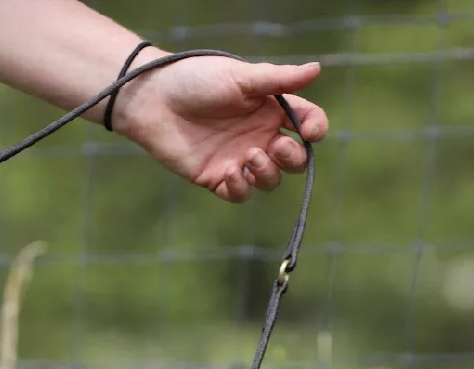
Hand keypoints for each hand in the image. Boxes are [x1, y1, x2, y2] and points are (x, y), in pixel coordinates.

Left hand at [114, 56, 327, 202]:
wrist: (155, 100)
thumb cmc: (196, 80)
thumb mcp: (242, 77)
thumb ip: (280, 80)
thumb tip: (318, 69)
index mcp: (270, 109)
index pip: (307, 124)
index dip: (315, 131)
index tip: (309, 132)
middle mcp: (259, 136)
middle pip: (294, 161)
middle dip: (292, 158)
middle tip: (276, 147)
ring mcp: (240, 159)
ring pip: (270, 181)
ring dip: (266, 173)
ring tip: (249, 156)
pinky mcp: (218, 179)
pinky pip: (240, 194)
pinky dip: (240, 187)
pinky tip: (228, 172)